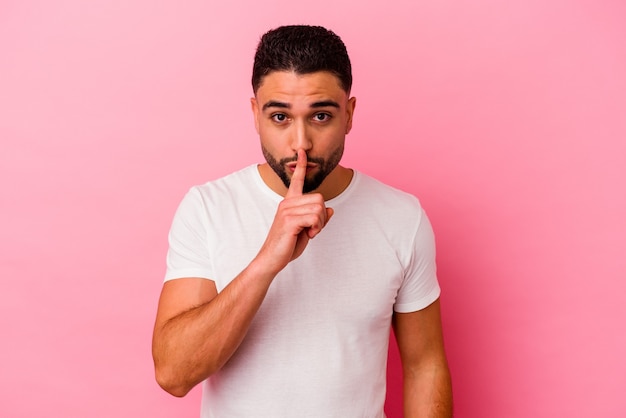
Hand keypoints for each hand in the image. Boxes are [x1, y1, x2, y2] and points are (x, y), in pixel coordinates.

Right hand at [257, 149, 333, 274]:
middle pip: (320, 199)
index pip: (296, 180)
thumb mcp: (306, 230)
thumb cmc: (287, 245)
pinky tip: (309, 235)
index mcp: (289, 203)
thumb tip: (331, 210)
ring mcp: (287, 210)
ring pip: (319, 208)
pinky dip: (317, 228)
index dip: (300, 166)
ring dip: (320, 224)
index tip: (302, 152)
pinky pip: (314, 218)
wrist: (271, 259)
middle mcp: (287, 203)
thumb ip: (318, 219)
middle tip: (314, 229)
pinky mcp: (289, 220)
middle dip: (323, 216)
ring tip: (310, 232)